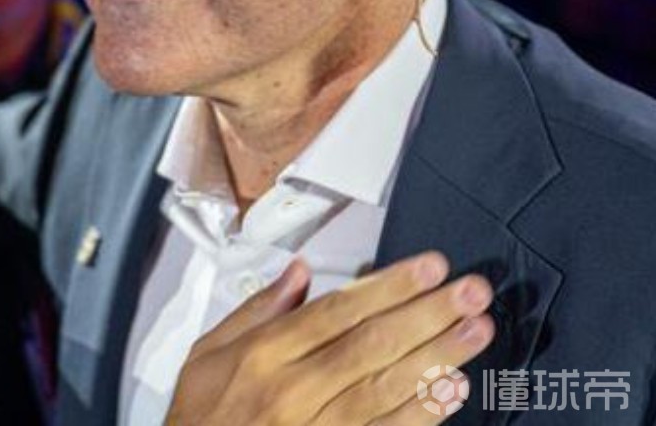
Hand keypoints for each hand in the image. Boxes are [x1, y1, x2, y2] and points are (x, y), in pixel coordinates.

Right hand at [166, 251, 493, 424]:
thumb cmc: (202, 415)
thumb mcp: (208, 352)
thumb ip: (256, 309)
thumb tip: (298, 271)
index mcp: (263, 355)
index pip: (336, 311)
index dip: (387, 287)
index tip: (429, 267)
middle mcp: (293, 390)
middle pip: (372, 345)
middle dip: (427, 314)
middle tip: (471, 292)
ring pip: (387, 388)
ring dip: (438, 357)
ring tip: (477, 331)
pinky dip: (422, 413)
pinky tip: (452, 390)